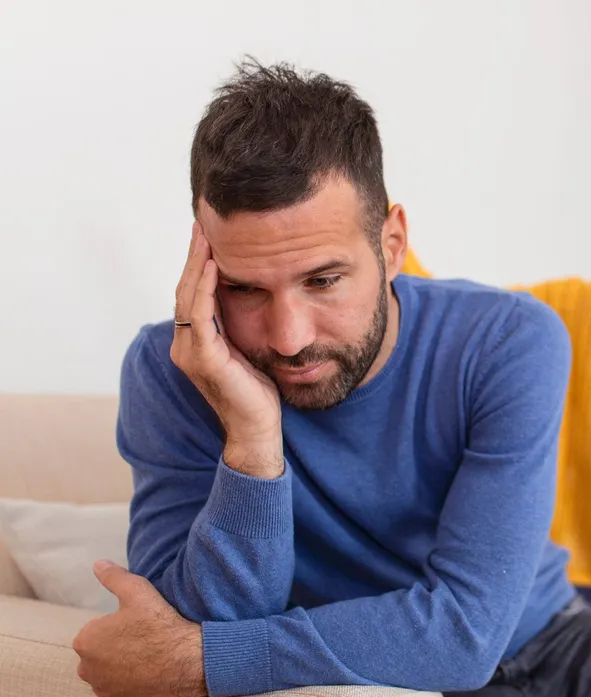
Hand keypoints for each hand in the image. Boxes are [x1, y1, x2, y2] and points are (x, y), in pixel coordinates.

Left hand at [73, 561, 206, 696]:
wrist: (186, 659)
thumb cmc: (160, 624)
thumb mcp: (138, 592)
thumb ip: (114, 577)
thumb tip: (98, 564)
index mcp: (86, 640)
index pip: (97, 631)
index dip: (119, 627)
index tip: (138, 625)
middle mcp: (87, 669)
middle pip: (101, 654)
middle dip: (116, 649)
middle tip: (144, 640)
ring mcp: (104, 690)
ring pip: (110, 674)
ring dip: (123, 668)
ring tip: (149, 657)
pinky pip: (122, 692)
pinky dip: (132, 685)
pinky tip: (150, 673)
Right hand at [172, 224, 283, 476]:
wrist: (259, 433)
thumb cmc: (259, 394)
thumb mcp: (249, 351)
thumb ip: (242, 326)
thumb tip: (255, 294)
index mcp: (195, 342)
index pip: (193, 293)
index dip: (199, 263)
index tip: (209, 233)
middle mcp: (185, 345)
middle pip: (185, 289)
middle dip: (195, 255)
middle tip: (202, 222)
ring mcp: (191, 353)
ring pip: (189, 298)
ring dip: (198, 265)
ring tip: (207, 236)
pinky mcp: (205, 361)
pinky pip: (201, 317)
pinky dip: (206, 290)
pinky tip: (216, 267)